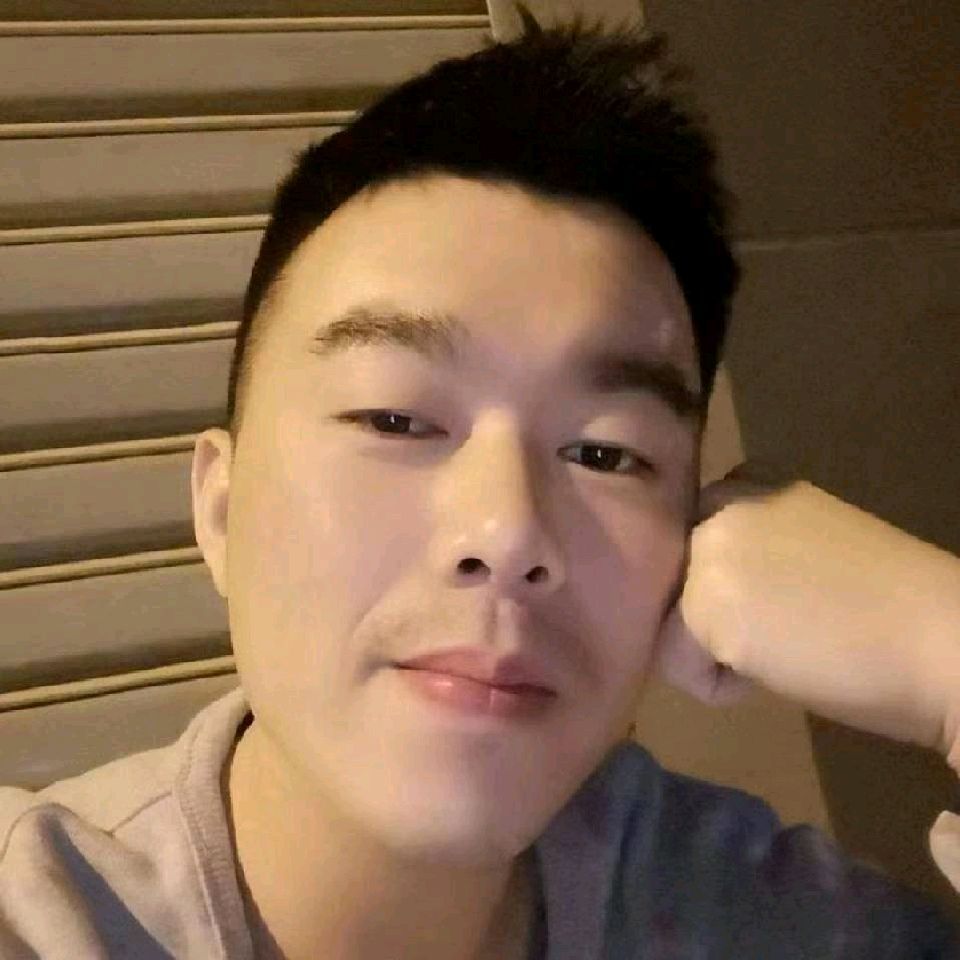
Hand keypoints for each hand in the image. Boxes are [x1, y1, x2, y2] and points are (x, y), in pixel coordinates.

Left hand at [653, 461, 959, 763]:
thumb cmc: (890, 610)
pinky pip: (677, 664)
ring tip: (784, 650)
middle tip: (782, 631)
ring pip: (671, 623)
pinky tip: (776, 673)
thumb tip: (711, 587)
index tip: (775, 602)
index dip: (723, 583)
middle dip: (712, 615)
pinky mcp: (705, 608)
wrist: (944, 642)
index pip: (693, 540)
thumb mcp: (807, 550)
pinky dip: (720, 686)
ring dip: (716, 650)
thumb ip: (753, 549)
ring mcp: (708, 552)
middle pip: (672, 581)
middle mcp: (720, 506)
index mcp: (753, 484)